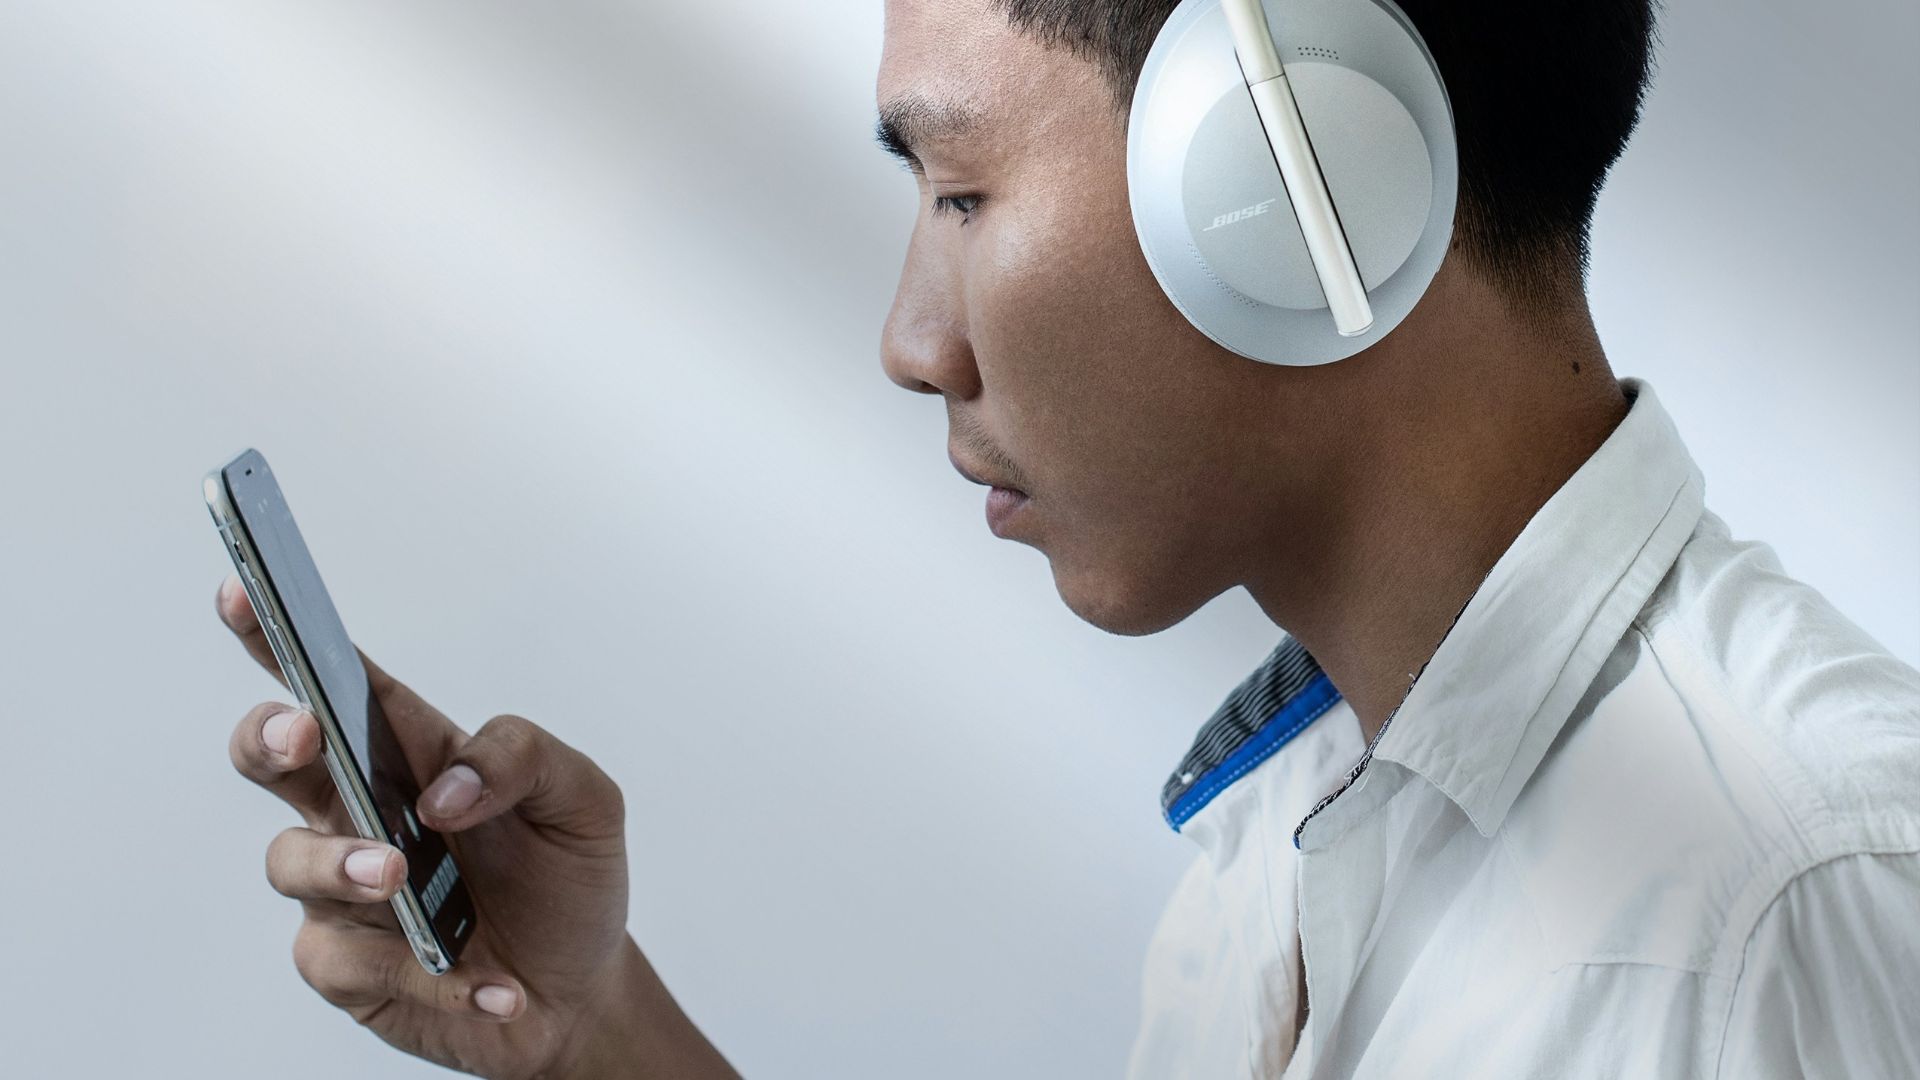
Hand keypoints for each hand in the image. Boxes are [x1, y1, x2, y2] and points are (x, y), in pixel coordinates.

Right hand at [217, 576, 734, 1078]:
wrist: (579, 988)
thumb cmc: (567, 878)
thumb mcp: (583, 801)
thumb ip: (523, 760)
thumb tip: (443, 789)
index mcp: (411, 754)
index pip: (338, 682)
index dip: (280, 637)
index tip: (246, 593)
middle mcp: (360, 812)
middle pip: (272, 755)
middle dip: (271, 736)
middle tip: (306, 736)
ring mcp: (343, 889)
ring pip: (292, 861)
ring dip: (343, 864)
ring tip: (400, 876)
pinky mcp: (348, 966)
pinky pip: (350, 962)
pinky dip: (426, 975)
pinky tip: (490, 985)